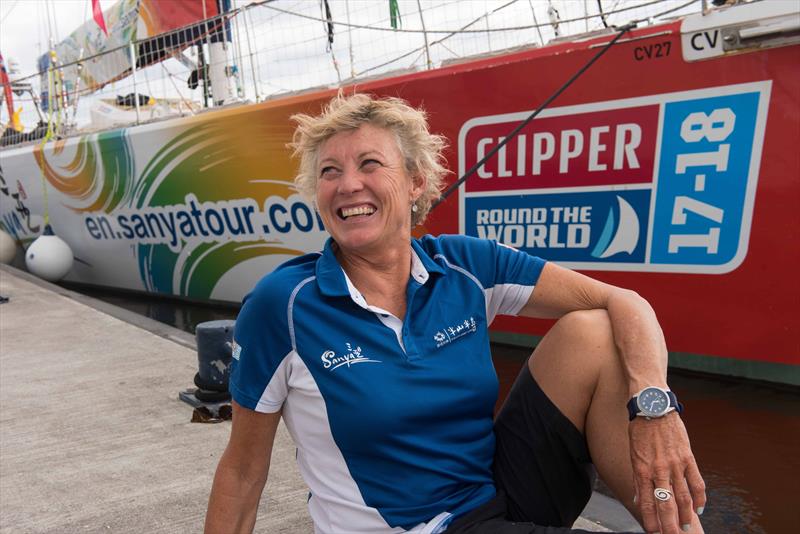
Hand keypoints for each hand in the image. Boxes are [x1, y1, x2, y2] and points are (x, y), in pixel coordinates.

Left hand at [629, 412, 705, 533]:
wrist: (653, 406)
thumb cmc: (640, 430)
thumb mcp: (633, 454)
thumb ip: (638, 478)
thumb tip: (638, 499)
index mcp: (642, 469)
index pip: (647, 502)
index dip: (650, 519)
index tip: (652, 532)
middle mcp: (659, 469)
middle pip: (666, 504)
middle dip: (669, 524)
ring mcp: (675, 464)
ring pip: (683, 497)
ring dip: (686, 515)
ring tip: (687, 528)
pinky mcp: (688, 457)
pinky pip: (696, 482)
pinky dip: (699, 497)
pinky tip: (700, 509)